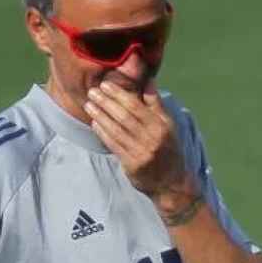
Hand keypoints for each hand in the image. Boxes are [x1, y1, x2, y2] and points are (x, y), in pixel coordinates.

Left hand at [84, 82, 196, 206]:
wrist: (172, 182)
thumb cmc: (168, 149)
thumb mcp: (168, 126)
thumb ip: (156, 104)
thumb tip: (149, 80)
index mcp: (161, 126)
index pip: (136, 106)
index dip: (119, 94)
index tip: (105, 85)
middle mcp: (152, 138)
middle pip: (124, 116)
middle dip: (106, 103)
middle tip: (92, 92)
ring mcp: (141, 153)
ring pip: (116, 130)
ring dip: (100, 116)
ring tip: (88, 105)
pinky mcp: (132, 165)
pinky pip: (114, 145)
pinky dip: (103, 132)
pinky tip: (95, 123)